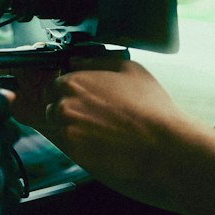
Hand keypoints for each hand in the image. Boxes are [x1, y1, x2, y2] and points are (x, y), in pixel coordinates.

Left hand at [38, 56, 195, 208]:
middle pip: (52, 105)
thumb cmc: (149, 106)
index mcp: (73, 82)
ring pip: (59, 126)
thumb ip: (95, 62)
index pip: (55, 84)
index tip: (82, 95)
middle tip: (93, 112)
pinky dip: (81, 143)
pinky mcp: (74, 153)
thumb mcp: (128, 69)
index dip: (69, 89)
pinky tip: (103, 140)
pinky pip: (70, 145)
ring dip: (72, 125)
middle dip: (67, 107)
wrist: (161, 144)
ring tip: (100, 127)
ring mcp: (67, 131)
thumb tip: (77, 61)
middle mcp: (64, 106)